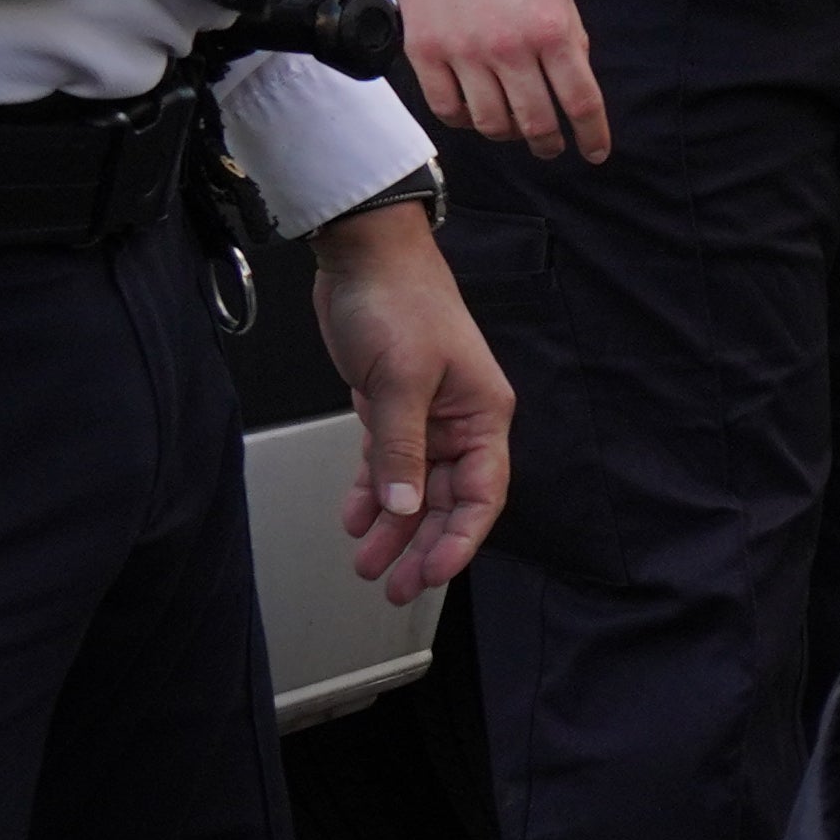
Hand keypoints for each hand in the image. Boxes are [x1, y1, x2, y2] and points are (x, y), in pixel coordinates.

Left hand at [308, 203, 511, 600]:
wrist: (365, 254)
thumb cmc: (399, 302)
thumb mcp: (400, 380)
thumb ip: (401, 449)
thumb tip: (406, 507)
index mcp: (483, 416)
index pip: (481, 495)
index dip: (459, 540)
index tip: (430, 573)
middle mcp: (460, 422)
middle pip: (447, 501)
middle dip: (421, 546)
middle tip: (394, 586)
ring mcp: (427, 417)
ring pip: (414, 489)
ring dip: (392, 528)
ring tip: (367, 564)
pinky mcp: (392, 407)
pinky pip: (387, 463)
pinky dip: (372, 492)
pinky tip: (356, 519)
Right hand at [372, 0, 605, 163]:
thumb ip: (571, 40)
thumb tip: (576, 89)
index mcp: (551, 30)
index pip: (580, 102)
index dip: (593, 136)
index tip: (595, 153)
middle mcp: (509, 47)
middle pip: (536, 122)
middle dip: (550, 144)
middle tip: (551, 147)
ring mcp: (463, 52)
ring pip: (492, 124)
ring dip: (508, 135)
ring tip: (513, 128)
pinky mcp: (424, 52)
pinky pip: (448, 109)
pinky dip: (466, 122)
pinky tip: (475, 114)